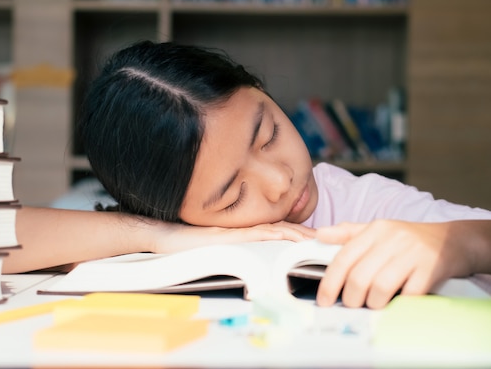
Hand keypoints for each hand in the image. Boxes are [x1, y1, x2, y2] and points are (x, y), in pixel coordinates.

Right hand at [149, 220, 315, 253]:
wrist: (166, 238)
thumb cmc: (189, 245)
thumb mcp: (219, 248)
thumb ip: (238, 249)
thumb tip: (254, 261)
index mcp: (245, 231)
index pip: (278, 230)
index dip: (298, 233)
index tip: (315, 238)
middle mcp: (245, 228)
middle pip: (282, 228)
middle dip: (304, 233)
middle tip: (324, 238)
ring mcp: (238, 230)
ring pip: (273, 230)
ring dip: (295, 234)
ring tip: (313, 240)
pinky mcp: (230, 235)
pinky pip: (255, 234)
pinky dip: (273, 235)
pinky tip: (286, 237)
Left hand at [315, 220, 475, 308]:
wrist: (456, 240)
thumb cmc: (411, 239)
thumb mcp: (380, 229)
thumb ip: (348, 233)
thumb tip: (320, 234)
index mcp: (375, 229)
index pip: (343, 258)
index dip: (330, 283)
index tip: (324, 300)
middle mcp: (392, 239)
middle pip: (359, 277)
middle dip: (351, 298)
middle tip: (352, 305)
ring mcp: (412, 254)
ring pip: (380, 287)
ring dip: (373, 304)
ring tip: (374, 305)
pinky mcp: (431, 269)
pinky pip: (408, 294)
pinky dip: (399, 304)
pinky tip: (396, 304)